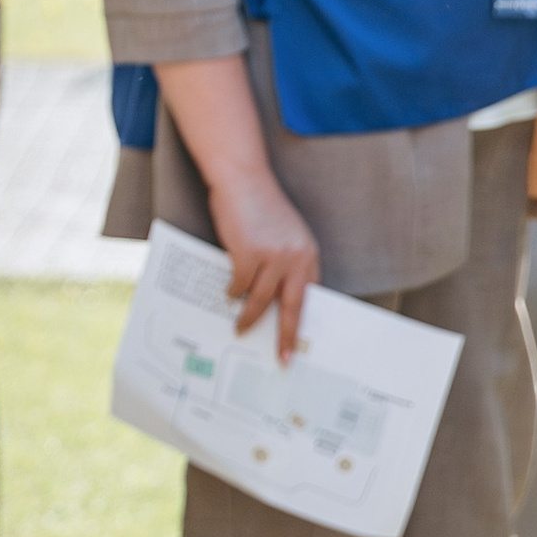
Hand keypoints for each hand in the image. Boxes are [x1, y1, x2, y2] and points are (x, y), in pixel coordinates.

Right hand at [204, 163, 322, 358]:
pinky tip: (228, 293)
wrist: (242, 179)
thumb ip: (284, 261)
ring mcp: (274, 256)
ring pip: (262, 301)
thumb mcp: (282, 235)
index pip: (308, 295)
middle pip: (294, 307)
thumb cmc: (258, 206)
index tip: (298, 342)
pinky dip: (233, 293)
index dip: (302, 320)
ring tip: (240, 329)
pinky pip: (240, 286)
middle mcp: (296, 257)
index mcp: (308, 253)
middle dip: (287, 336)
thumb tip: (273, 296)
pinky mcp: (249, 254)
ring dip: (249, 318)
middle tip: (284, 357)